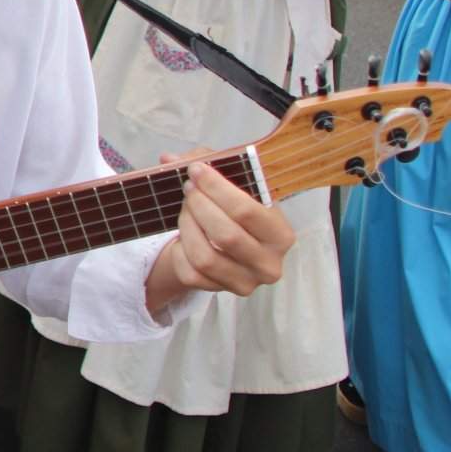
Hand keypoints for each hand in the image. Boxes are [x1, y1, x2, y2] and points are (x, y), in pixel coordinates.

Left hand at [145, 159, 295, 312]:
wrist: (223, 244)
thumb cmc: (233, 210)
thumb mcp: (230, 184)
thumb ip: (207, 163)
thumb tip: (169, 159)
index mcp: (281, 235)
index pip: (247, 211)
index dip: (216, 188)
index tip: (195, 170)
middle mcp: (269, 264)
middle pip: (226, 235)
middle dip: (200, 206)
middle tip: (188, 188)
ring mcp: (245, 283)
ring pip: (205, 256)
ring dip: (188, 226)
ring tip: (186, 209)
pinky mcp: (219, 292)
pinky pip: (190, 272)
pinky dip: (180, 248)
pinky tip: (185, 234)